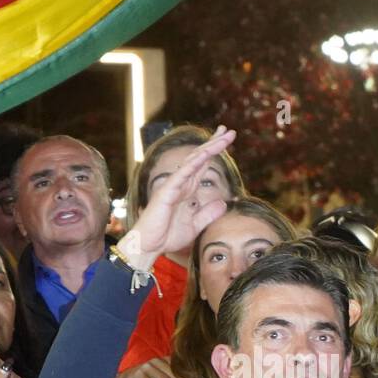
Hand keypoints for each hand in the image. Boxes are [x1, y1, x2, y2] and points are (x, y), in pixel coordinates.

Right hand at [119, 127, 236, 266]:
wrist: (148, 246)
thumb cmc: (167, 236)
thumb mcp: (195, 225)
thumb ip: (208, 214)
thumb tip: (224, 203)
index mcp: (188, 189)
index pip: (204, 165)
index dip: (215, 152)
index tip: (228, 139)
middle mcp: (181, 183)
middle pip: (200, 158)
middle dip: (215, 143)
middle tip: (229, 130)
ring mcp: (173, 185)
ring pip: (193, 161)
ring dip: (209, 148)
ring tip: (223, 137)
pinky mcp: (166, 192)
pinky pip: (182, 174)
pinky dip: (194, 163)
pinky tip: (205, 154)